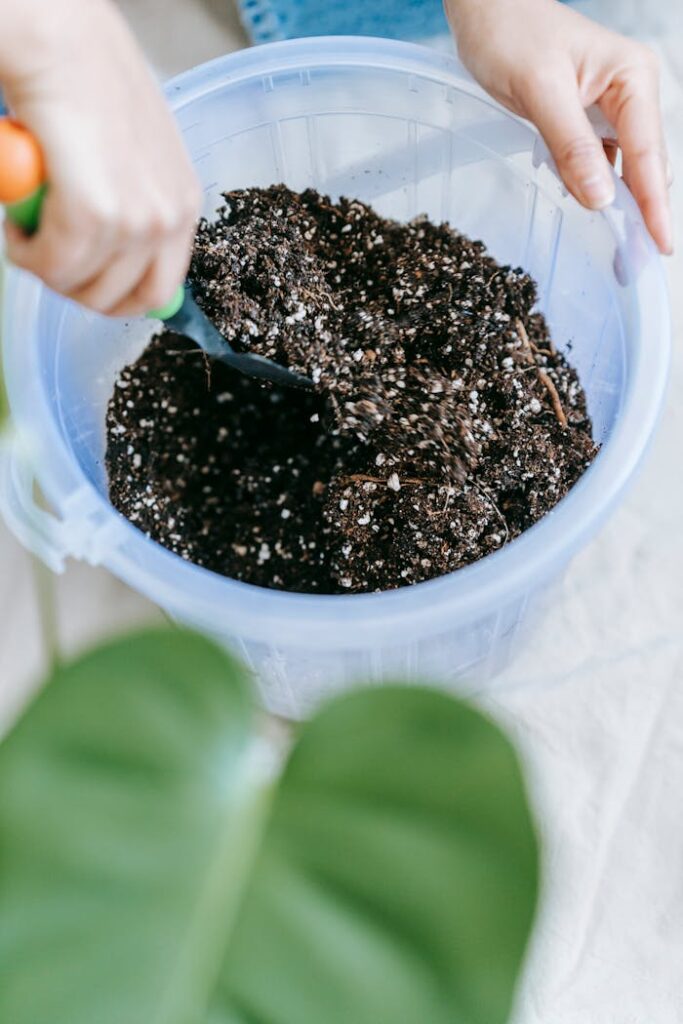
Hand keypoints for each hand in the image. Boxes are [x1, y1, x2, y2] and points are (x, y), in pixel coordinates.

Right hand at [0, 0, 201, 314]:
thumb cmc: (87, 87)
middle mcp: (168, 218)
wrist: (60, 42)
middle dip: (75, 287)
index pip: (160, 289)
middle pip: (121, 300)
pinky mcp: (95, 215)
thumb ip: (134, 207)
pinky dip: (25, 252)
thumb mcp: (133, 160)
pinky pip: (52, 266)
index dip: (114, 296)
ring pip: (80, 285)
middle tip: (47, 254)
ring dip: (44, 266)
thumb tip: (117, 259)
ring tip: (28, 226)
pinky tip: (17, 221)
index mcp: (182, 205)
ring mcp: (136, 220)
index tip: (82, 282)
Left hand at [446, 0, 672, 253]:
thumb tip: (601, 198)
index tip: (661, 245)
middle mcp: (631, 93)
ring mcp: (612, 108)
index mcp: (632, 78)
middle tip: (634, 263)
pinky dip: (589, 186)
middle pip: (645, 166)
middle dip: (641, 213)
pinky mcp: (587, 121)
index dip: (654, 204)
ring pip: (622, 169)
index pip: (648, 153)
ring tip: (616, 249)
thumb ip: (572, 144)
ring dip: (615, 205)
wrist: (485, 9)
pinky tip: (578, 198)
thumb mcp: (539, 89)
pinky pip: (597, 163)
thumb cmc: (511, 34)